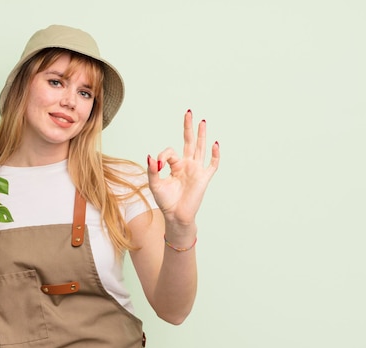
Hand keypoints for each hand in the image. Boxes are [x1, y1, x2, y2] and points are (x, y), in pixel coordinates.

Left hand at [147, 109, 219, 227]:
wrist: (175, 215)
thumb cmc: (165, 201)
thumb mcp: (155, 184)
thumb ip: (152, 170)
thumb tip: (150, 156)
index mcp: (175, 166)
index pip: (170, 152)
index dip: (163, 156)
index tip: (157, 165)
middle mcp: (187, 165)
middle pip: (189, 142)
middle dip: (188, 127)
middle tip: (188, 112)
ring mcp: (196, 170)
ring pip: (200, 148)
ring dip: (201, 135)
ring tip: (202, 121)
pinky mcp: (204, 178)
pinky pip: (212, 164)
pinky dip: (215, 154)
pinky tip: (215, 143)